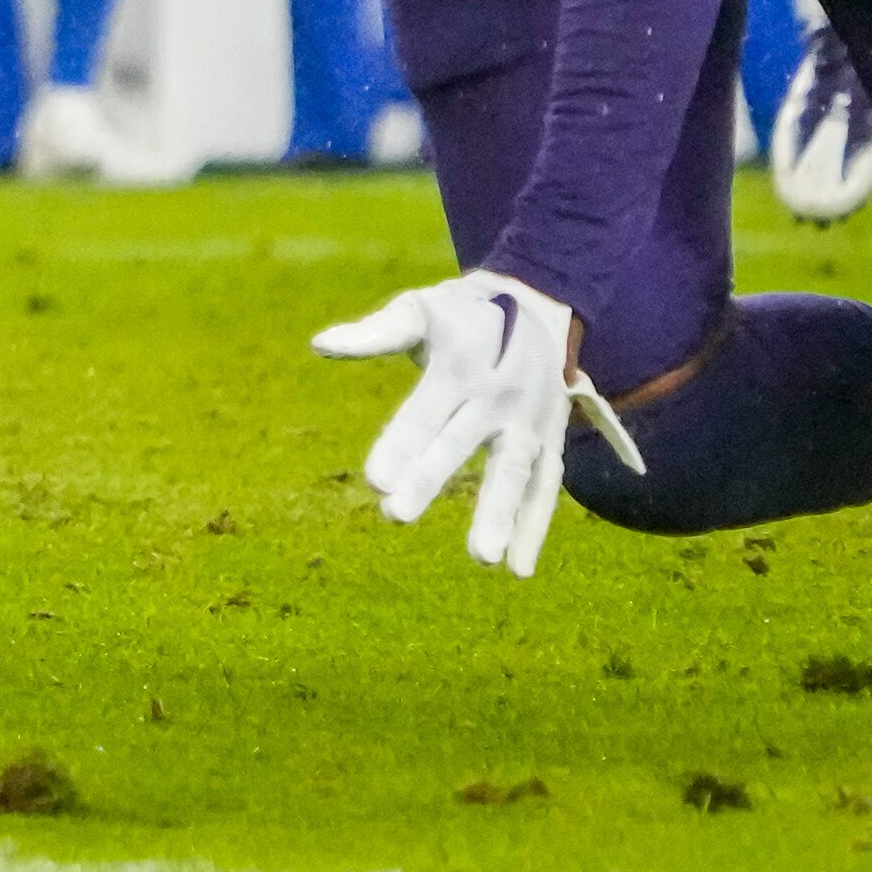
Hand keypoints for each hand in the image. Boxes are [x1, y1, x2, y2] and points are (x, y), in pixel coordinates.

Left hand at [312, 268, 639, 576]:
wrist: (539, 302)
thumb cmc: (462, 313)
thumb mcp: (419, 310)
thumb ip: (375, 333)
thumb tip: (319, 345)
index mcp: (459, 363)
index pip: (424, 411)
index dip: (400, 444)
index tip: (376, 481)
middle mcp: (497, 394)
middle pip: (461, 441)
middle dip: (430, 478)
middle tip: (397, 515)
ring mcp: (530, 418)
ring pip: (515, 469)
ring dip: (500, 513)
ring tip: (482, 558)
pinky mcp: (552, 437)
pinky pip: (547, 484)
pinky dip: (536, 526)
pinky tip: (518, 569)